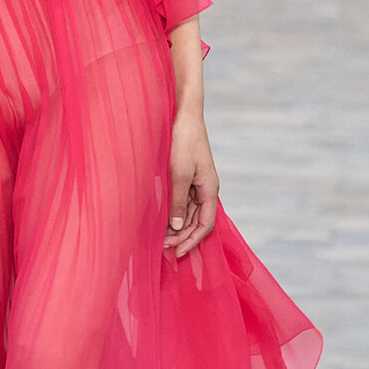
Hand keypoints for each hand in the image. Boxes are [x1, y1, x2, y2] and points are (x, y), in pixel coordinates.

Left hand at [164, 112, 218, 258]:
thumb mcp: (178, 174)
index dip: (192, 241)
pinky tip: (160, 220)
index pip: (205, 225)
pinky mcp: (186, 177)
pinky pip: (182, 202)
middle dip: (182, 237)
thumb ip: (178, 202)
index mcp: (209, 190)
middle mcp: (205, 189)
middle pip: (197, 222)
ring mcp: (196, 183)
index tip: (176, 253)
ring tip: (159, 239)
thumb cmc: (183, 141)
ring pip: (189, 214)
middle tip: (162, 248)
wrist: (183, 115)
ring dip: (176, 228)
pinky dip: (173, 214)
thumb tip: (178, 228)